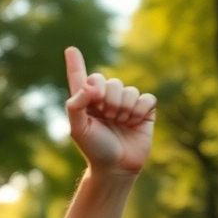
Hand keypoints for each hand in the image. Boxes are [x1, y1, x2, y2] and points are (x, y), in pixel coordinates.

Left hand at [64, 46, 156, 176]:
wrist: (116, 167)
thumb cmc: (94, 150)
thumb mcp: (79, 130)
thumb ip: (76, 106)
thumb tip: (87, 87)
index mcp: (86, 102)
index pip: (80, 79)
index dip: (76, 64)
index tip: (70, 49)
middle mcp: (106, 100)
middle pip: (111, 81)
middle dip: (109, 99)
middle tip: (107, 116)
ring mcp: (125, 104)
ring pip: (129, 90)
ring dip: (124, 107)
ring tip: (120, 123)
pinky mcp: (143, 111)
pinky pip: (146, 98)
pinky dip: (140, 110)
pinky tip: (134, 122)